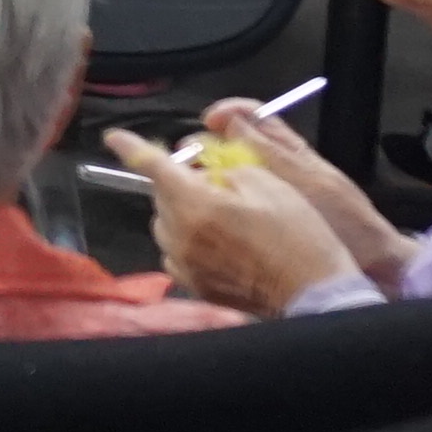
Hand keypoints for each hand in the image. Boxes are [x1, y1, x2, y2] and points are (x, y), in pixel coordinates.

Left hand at [105, 101, 407, 312]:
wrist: (316, 295)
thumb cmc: (300, 237)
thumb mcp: (270, 184)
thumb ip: (228, 170)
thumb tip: (207, 174)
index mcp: (196, 205)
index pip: (153, 167)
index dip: (131, 147)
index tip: (114, 137)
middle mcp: (180, 236)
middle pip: (163, 196)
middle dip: (182, 182)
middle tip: (218, 182)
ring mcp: (185, 265)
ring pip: (169, 224)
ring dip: (186, 212)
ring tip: (226, 216)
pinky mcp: (195, 286)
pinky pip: (179, 251)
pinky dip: (191, 240)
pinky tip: (223, 242)